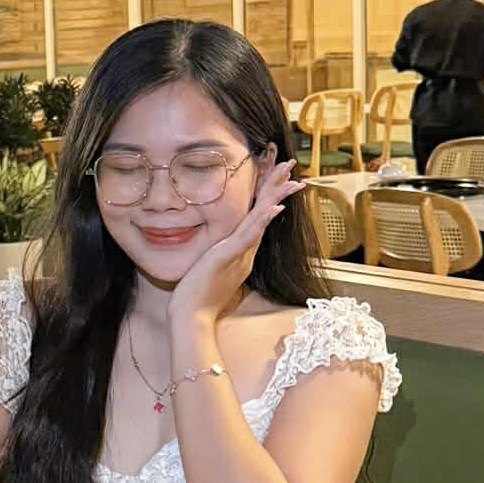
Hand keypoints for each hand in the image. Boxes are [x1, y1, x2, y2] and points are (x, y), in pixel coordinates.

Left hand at [168, 148, 301, 330]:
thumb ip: (220, 255)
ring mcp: (239, 255)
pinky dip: (261, 222)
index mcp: (242, 252)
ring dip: (275, 197)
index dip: (268, 195)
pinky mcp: (227, 258)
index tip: (277, 175)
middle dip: (277, 187)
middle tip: (291, 164)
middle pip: (265, 214)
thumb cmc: (197, 296)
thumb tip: (221, 246)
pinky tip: (274, 208)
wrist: (192, 318)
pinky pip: (247, 237)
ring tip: (290, 178)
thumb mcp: (211, 269)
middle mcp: (246, 252)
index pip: (257, 217)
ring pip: (260, 220)